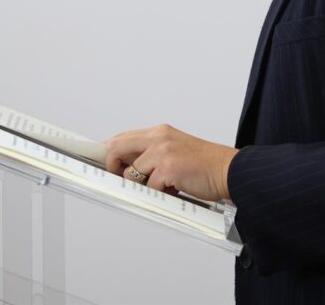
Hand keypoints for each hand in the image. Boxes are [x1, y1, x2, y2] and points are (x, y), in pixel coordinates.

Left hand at [105, 123, 237, 201]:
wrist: (228, 170)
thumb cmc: (204, 165)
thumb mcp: (175, 152)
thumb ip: (152, 156)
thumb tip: (126, 170)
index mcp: (160, 132)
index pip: (122, 137)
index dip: (106, 150)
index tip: (96, 160)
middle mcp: (159, 137)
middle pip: (117, 147)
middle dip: (111, 166)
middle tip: (117, 179)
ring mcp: (163, 151)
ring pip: (132, 172)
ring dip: (143, 185)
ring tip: (163, 186)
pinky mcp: (169, 167)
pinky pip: (150, 187)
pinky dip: (160, 193)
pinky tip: (176, 189)